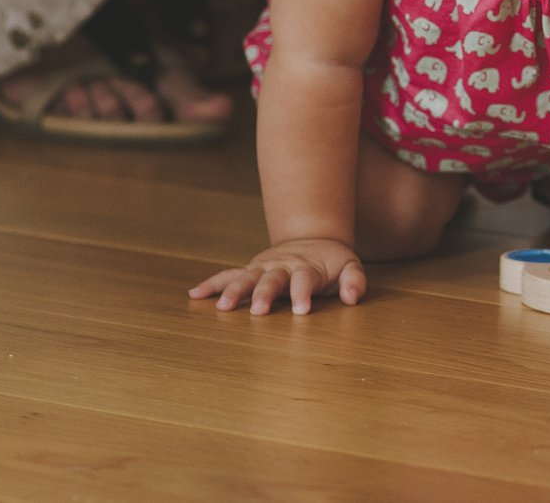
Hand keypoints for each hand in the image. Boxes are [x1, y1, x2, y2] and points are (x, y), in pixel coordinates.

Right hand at [188, 238, 365, 314]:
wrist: (313, 239)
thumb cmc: (332, 262)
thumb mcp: (350, 267)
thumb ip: (354, 281)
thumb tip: (352, 297)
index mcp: (307, 267)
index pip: (305, 280)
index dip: (304, 293)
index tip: (302, 310)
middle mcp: (282, 266)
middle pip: (272, 280)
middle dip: (264, 294)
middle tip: (258, 311)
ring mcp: (264, 267)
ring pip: (247, 277)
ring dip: (234, 291)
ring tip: (221, 308)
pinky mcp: (251, 270)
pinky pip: (229, 275)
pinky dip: (212, 283)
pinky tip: (195, 294)